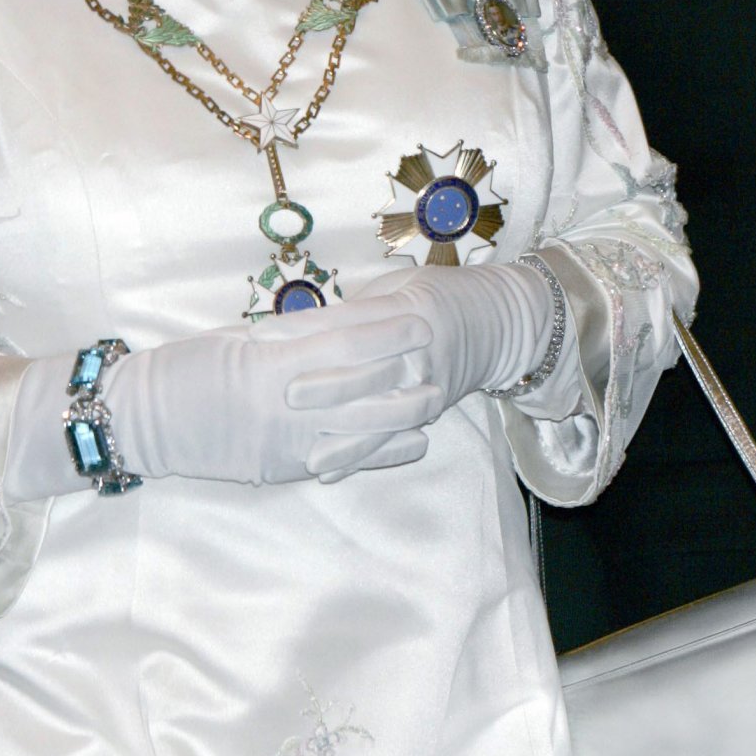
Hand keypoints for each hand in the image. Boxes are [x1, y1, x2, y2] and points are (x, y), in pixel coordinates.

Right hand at [114, 304, 445, 485]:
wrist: (145, 421)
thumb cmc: (186, 368)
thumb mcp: (237, 339)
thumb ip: (288, 336)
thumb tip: (338, 322)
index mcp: (271, 364)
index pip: (342, 343)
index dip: (385, 330)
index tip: (417, 314)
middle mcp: (284, 406)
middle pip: (359, 385)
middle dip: (402, 366)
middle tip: (439, 348)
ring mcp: (285, 444)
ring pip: (359, 428)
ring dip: (402, 413)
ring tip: (435, 397)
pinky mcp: (282, 470)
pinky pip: (341, 461)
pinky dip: (378, 452)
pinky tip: (408, 442)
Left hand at [285, 261, 554, 439]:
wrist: (494, 321)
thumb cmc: (431, 294)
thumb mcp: (395, 286)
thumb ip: (355, 308)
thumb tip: (300, 325)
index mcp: (401, 309)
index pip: (344, 321)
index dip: (301, 328)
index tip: (260, 335)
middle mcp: (413, 349)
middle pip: (362, 368)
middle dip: (323, 383)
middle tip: (282, 393)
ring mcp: (423, 385)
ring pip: (378, 414)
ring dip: (342, 435)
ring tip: (306, 452)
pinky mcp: (426, 412)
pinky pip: (390, 439)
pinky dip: (359, 457)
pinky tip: (326, 469)